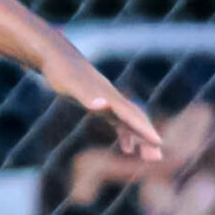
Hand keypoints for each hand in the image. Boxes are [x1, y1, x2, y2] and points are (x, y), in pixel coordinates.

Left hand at [37, 48, 161, 157]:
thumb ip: (87, 95)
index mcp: (109, 97)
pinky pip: (118, 122)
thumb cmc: (62, 71)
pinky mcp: (99, 103)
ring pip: (129, 122)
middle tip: (157, 157)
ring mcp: (107, 101)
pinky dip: (125, 134)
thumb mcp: (71, 85)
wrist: (56, 56)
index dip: (144, 129)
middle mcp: (112, 99)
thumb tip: (102, 106)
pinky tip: (127, 148)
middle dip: (147, 137)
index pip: (131, 115)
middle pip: (135, 119)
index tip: (159, 142)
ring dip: (140, 139)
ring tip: (150, 157)